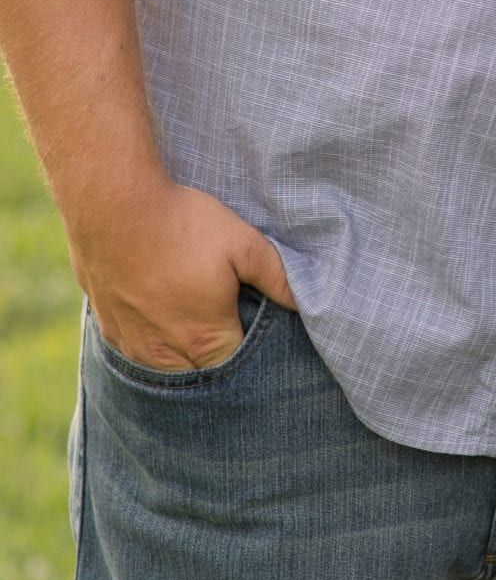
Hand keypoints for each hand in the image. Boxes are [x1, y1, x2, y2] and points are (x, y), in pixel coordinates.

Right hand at [70, 176, 296, 369]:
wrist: (112, 205)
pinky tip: (161, 319)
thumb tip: (303, 304)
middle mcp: (166, 354)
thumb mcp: (243, 244)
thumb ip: (277, 278)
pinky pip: (137, 353)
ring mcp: (133, 345)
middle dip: (218, 358)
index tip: (255, 329)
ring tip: (194, 324)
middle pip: (201, 374)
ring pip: (166, 370)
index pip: (238, 368)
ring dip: (183, 356)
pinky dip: (153, 344)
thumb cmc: (182, 224)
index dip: (252, 353)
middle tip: (228, 324)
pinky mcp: (108, 330)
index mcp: (205, 338)